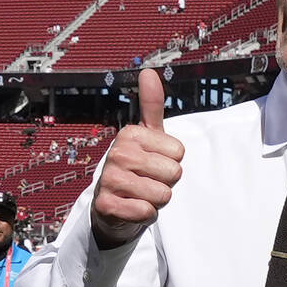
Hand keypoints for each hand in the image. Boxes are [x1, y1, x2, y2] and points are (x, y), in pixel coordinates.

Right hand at [91, 68, 183, 248]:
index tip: (154, 164)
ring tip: (141, 195)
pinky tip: (133, 208)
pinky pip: (146, 212)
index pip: (179, 153)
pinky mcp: (106, 205)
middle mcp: (117, 154)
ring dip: (156, 200)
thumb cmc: (136, 169)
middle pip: (173, 173)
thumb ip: (152, 106)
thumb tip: (148, 71)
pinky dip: (146, 215)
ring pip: (162, 195)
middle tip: (149, 182)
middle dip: (166, 183)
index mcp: (130, 134)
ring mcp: (109, 180)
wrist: (112, 207)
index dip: (172, 163)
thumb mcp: (147, 136)